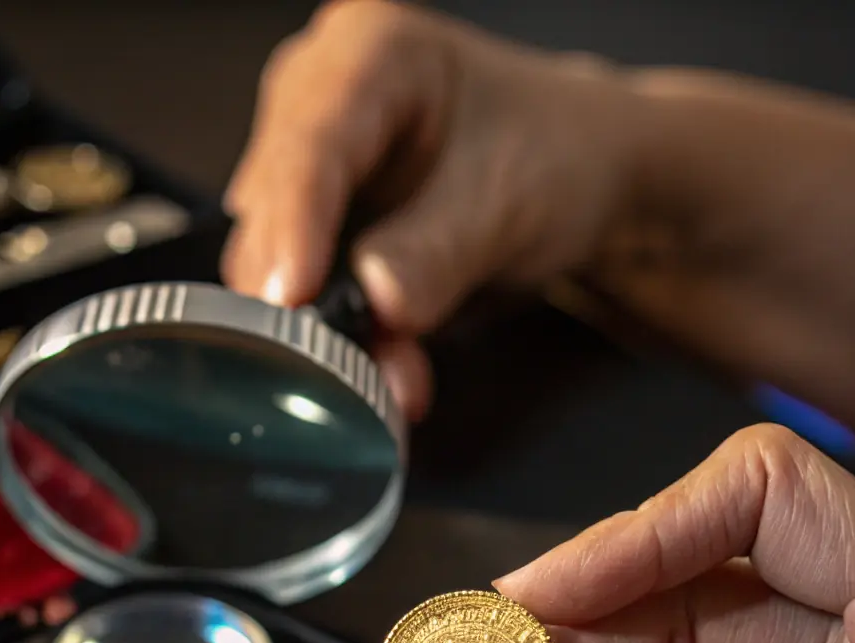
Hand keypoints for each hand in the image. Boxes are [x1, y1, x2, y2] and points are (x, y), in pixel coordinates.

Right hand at [222, 0, 625, 418]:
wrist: (578, 181)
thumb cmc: (552, 154)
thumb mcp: (510, 199)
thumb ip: (440, 249)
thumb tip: (380, 300)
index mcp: (369, 55)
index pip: (312, 139)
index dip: (295, 221)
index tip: (292, 293)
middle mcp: (320, 103)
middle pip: (276, 205)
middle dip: (306, 293)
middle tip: (342, 366)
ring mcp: (312, 173)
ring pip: (278, 262)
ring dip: (327, 332)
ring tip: (393, 376)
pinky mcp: (318, 234)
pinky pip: (307, 298)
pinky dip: (347, 345)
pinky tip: (392, 372)